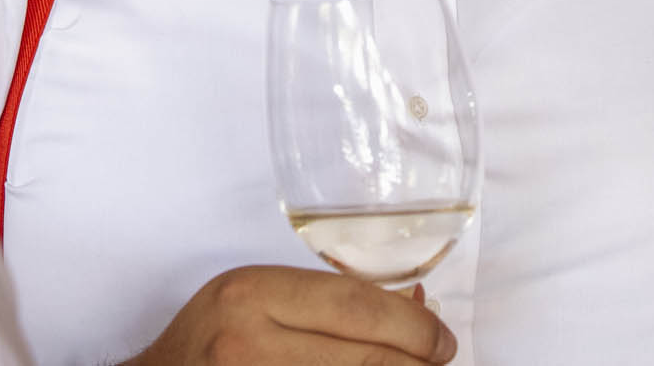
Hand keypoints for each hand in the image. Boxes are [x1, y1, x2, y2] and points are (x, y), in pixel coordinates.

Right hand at [125, 266, 455, 364]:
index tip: (442, 340)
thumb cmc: (211, 339)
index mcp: (251, 294)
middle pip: (365, 358)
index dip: (413, 327)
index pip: (356, 306)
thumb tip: (418, 311)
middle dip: (417, 363)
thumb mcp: (257, 297)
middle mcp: (248, 343)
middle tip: (440, 362)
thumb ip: (328, 300)